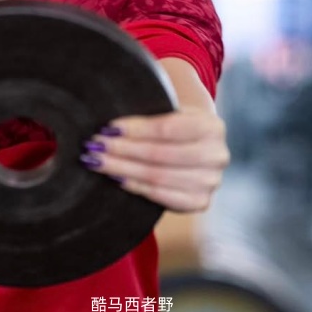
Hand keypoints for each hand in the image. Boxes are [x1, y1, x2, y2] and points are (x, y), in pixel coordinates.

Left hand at [80, 107, 229, 212]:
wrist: (196, 146)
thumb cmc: (175, 125)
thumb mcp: (169, 110)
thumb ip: (147, 111)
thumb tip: (110, 123)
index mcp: (212, 126)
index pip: (166, 129)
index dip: (134, 130)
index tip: (107, 128)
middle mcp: (217, 156)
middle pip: (159, 155)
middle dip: (122, 150)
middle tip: (94, 146)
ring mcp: (211, 182)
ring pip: (157, 177)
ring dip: (122, 169)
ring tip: (97, 161)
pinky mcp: (199, 202)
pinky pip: (161, 196)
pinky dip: (135, 186)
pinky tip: (116, 178)